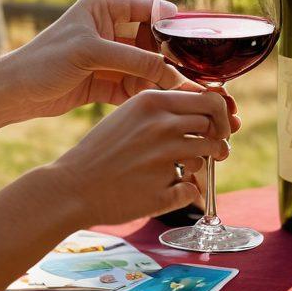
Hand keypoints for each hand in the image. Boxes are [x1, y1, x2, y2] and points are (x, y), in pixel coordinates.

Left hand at [6, 0, 192, 116]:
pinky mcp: (105, 82)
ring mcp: (108, 57)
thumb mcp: (92, 53)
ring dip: (157, 80)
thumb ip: (134, 60)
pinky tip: (155, 103)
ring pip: (145, 67)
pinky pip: (133, 86)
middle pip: (151, 41)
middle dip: (167, 58)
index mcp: (104, 8)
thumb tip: (172, 73)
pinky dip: (143, 94)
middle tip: (188, 74)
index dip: (172, 23)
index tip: (196, 39)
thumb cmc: (44, 61)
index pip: (149, 8)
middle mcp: (109, 29)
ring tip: (174, 93)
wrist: (14, 93)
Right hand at [47, 88, 233, 223]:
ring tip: (185, 169)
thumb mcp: (130, 115)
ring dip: (203, 163)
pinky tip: (166, 189)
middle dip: (219, 139)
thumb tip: (206, 113)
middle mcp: (162, 125)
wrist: (72, 187)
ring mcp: (165, 156)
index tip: (218, 126)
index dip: (220, 114)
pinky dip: (186, 191)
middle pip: (213, 125)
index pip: (208, 99)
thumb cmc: (101, 152)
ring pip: (208, 154)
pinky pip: (192, 187)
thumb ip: (164, 111)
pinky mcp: (164, 187)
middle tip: (216, 150)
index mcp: (152, 102)